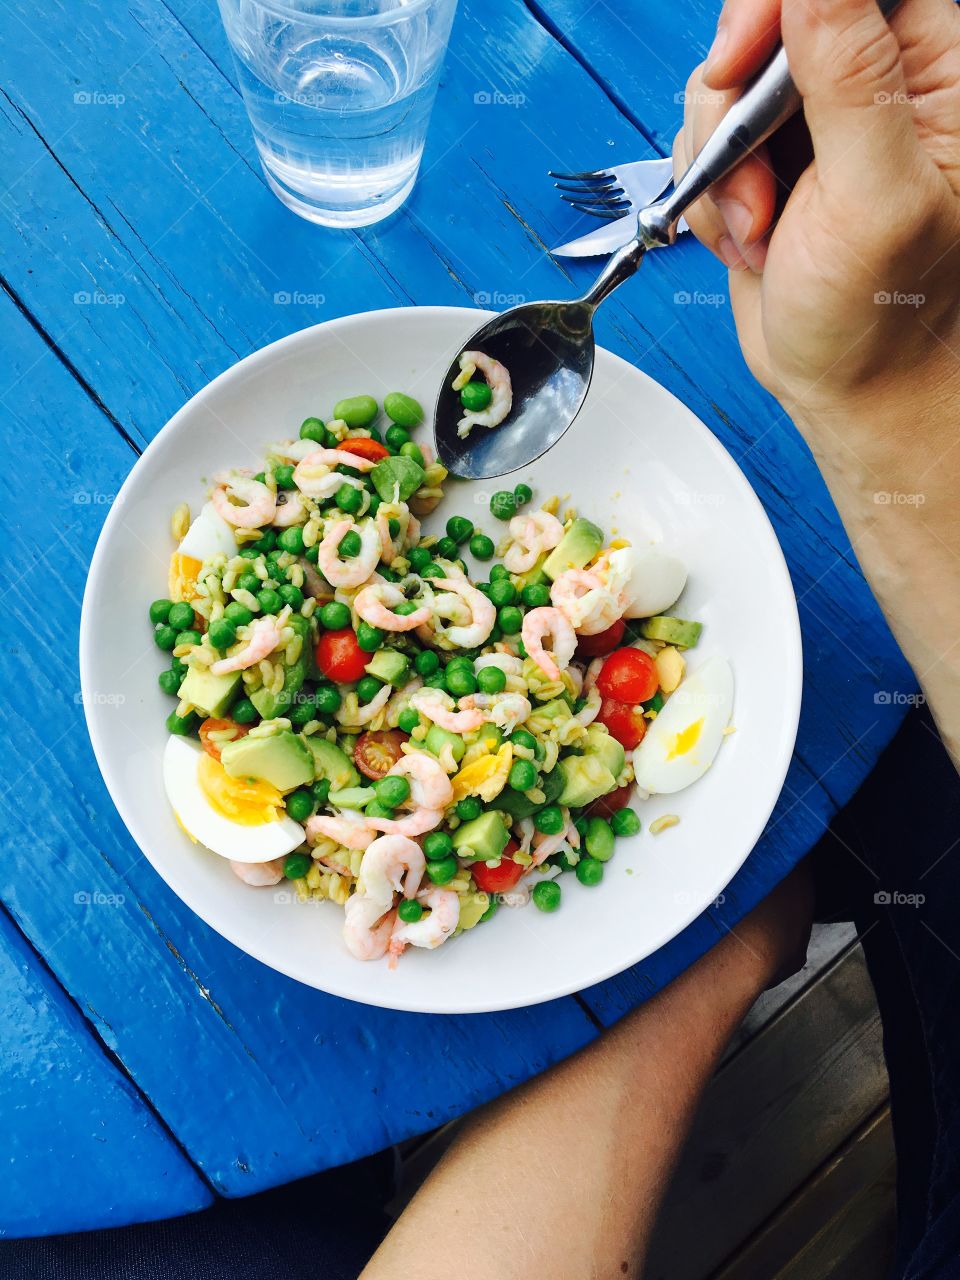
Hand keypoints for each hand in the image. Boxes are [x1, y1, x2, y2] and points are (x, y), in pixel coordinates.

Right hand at [674, 0, 959, 427]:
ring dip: (721, 167)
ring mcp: (814, 122)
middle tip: (753, 178)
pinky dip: (709, 196)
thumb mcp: (873, 197)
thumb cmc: (882, 315)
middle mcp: (872, 81)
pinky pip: (705, 140)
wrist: (848, 386)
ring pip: (724, 85)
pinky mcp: (768, 161)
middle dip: (737, 106)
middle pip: (769, 24)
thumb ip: (849, 78)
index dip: (776, 10)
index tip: (741, 62)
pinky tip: (750, 239)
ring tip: (763, 229)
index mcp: (930, 69)